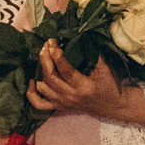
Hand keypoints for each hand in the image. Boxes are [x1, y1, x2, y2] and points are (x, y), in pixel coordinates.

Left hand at [27, 43, 144, 126]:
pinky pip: (38, 104)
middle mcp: (71, 97)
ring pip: (43, 88)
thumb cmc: (110, 85)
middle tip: (46, 45)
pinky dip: (31, 93)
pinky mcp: (59, 107)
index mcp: (84, 87)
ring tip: (43, 55)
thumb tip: (79, 37)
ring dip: (40, 71)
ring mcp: (63, 103)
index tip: (53, 42)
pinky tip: (32, 80)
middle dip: (46, 59)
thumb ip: (92, 54)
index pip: (66, 70)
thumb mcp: (105, 68)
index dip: (57, 55)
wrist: (112, 106)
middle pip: (51, 78)